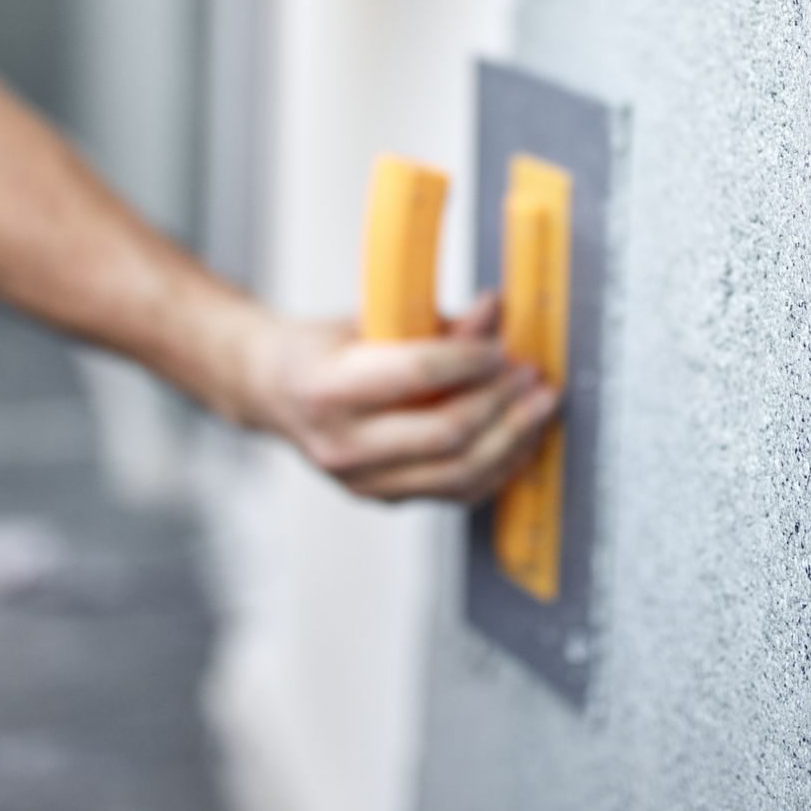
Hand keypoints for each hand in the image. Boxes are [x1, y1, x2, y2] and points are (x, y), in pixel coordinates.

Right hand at [251, 293, 560, 503]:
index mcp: (327, 387)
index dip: (470, 360)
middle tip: (533, 377)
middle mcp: (341, 443)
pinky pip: (454, 493)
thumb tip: (495, 312)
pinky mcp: (382, 498)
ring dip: (512, 440)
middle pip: (445, 434)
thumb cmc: (319, 350)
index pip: (415, 375)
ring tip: (539, 408)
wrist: (270, 391)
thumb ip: (433, 321)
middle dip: (503, 404)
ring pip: (458, 474)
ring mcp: (361, 481)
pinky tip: (519, 439)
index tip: (501, 346)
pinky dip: (496, 467)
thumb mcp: (368, 318)